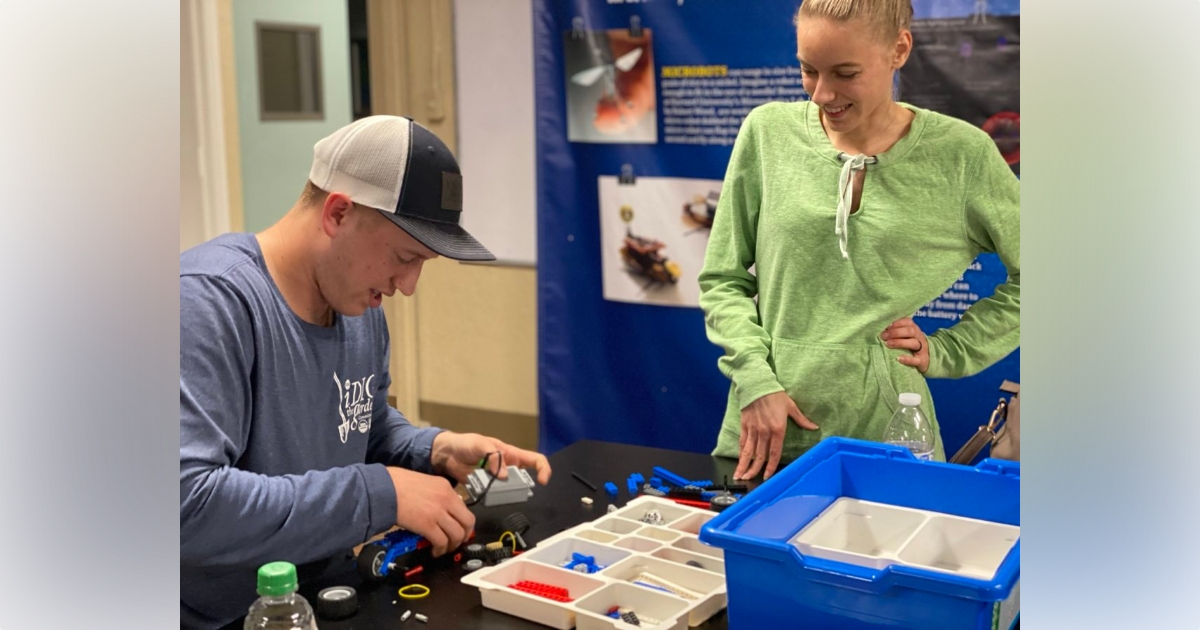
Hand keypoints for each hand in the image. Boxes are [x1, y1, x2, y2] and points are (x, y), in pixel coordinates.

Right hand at [385, 466, 474, 556]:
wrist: (383, 488)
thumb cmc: (396, 483)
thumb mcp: (424, 482)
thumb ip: (435, 494)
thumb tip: (440, 509)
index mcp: (445, 487)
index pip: (464, 507)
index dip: (463, 521)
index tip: (460, 528)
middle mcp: (446, 499)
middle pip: (468, 522)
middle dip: (465, 535)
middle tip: (458, 541)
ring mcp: (438, 512)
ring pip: (457, 534)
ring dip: (452, 545)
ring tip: (444, 549)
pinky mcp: (427, 525)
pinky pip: (441, 542)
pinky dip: (440, 550)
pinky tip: (435, 551)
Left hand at [431, 431, 552, 486]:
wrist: (448, 455)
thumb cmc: (466, 443)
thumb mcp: (481, 444)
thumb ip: (493, 456)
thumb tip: (504, 474)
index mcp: (511, 454)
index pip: (535, 460)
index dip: (543, 470)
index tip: (542, 481)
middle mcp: (508, 468)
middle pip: (524, 480)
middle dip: (520, 486)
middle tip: (507, 487)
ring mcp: (498, 480)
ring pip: (510, 490)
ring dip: (504, 493)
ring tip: (491, 489)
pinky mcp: (487, 488)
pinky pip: (495, 496)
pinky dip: (492, 497)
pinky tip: (482, 493)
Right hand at [735, 391, 817, 480]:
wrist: (757, 385)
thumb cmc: (774, 394)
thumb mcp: (791, 406)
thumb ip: (802, 420)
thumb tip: (814, 427)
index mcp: (778, 429)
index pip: (774, 453)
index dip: (770, 466)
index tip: (767, 476)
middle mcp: (764, 432)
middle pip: (759, 456)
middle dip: (754, 470)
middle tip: (749, 480)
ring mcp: (753, 429)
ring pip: (748, 451)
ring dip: (744, 464)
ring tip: (739, 475)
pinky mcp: (745, 425)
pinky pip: (743, 442)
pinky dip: (741, 452)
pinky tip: (739, 459)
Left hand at [881, 317, 928, 372]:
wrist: (925, 359)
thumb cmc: (909, 345)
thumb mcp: (904, 336)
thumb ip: (895, 331)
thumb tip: (881, 329)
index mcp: (914, 329)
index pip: (908, 322)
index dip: (897, 323)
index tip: (886, 326)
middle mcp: (919, 337)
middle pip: (910, 331)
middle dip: (896, 332)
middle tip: (883, 336)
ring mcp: (922, 349)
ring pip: (914, 343)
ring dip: (900, 343)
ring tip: (888, 344)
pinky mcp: (922, 361)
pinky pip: (916, 360)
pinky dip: (907, 359)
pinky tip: (898, 358)